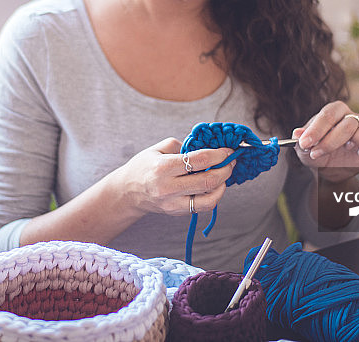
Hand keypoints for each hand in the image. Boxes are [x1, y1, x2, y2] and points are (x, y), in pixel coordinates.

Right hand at [118, 138, 235, 215]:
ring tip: (224, 174)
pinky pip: (202, 206)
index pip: (199, 160)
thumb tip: (205, 148)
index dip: (218, 154)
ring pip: (209, 198)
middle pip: (207, 180)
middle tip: (231, 161)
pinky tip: (214, 186)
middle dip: (225, 169)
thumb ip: (181, 146)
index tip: (228, 150)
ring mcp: (173, 203)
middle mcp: (168, 187)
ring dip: (223, 185)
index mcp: (163, 167)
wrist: (127, 192)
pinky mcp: (177, 212)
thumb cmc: (143, 166)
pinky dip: (214, 196)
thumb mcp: (156, 149)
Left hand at [293, 101, 358, 182]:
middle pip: (348, 123)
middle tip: (317, 153)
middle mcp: (351, 116)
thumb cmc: (316, 152)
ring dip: (358, 138)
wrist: (329, 169)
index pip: (328, 114)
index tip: (305, 143)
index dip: (317, 129)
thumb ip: (300, 140)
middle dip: (330, 142)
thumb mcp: (304, 149)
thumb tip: (297, 134)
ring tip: (347, 148)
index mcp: (333, 112)